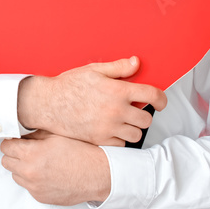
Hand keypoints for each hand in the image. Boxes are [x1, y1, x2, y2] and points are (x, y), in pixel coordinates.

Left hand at [0, 130, 111, 204]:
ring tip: (39, 163)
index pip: (6, 147)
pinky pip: (28, 187)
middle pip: (6, 162)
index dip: (11, 142)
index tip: (17, 141)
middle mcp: (30, 172)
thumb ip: (33, 135)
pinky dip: (33, 180)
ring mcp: (34, 187)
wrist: (97, 174)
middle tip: (26, 150)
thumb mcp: (55, 136)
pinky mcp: (40, 197)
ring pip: (16, 175)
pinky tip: (47, 174)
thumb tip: (19, 134)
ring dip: (22, 168)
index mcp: (31, 154)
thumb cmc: (80, 152)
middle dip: (13, 154)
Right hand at [17, 56, 166, 145]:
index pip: (151, 95)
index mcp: (117, 90)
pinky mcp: (99, 140)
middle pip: (146, 118)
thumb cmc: (68, 85)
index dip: (161, 99)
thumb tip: (136, 63)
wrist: (48, 103)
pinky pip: (121, 145)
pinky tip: (112, 130)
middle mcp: (116, 110)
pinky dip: (119, 139)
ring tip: (123, 121)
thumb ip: (118, 68)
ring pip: (136, 134)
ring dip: (133, 128)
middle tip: (135, 110)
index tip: (160, 101)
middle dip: (144, 114)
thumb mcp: (93, 70)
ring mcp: (108, 127)